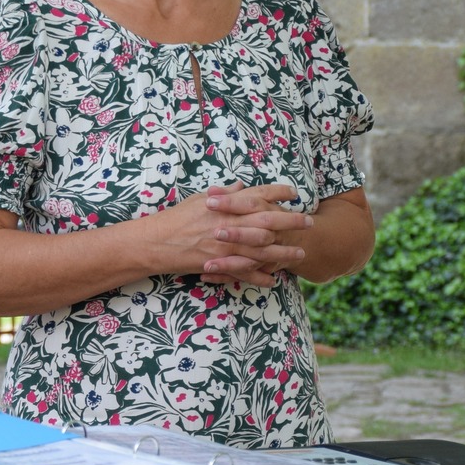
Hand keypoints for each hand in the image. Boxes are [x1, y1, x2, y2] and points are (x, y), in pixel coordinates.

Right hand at [158, 184, 310, 289]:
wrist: (155, 243)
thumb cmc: (175, 219)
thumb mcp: (198, 200)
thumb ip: (224, 194)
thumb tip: (242, 185)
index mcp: (225, 205)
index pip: (258, 194)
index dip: (278, 192)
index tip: (293, 193)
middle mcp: (230, 224)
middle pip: (269, 221)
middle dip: (291, 221)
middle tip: (309, 221)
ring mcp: (226, 246)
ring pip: (263, 249)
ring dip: (284, 251)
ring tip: (300, 253)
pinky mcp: (220, 264)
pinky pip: (246, 272)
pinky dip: (262, 277)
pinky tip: (275, 279)